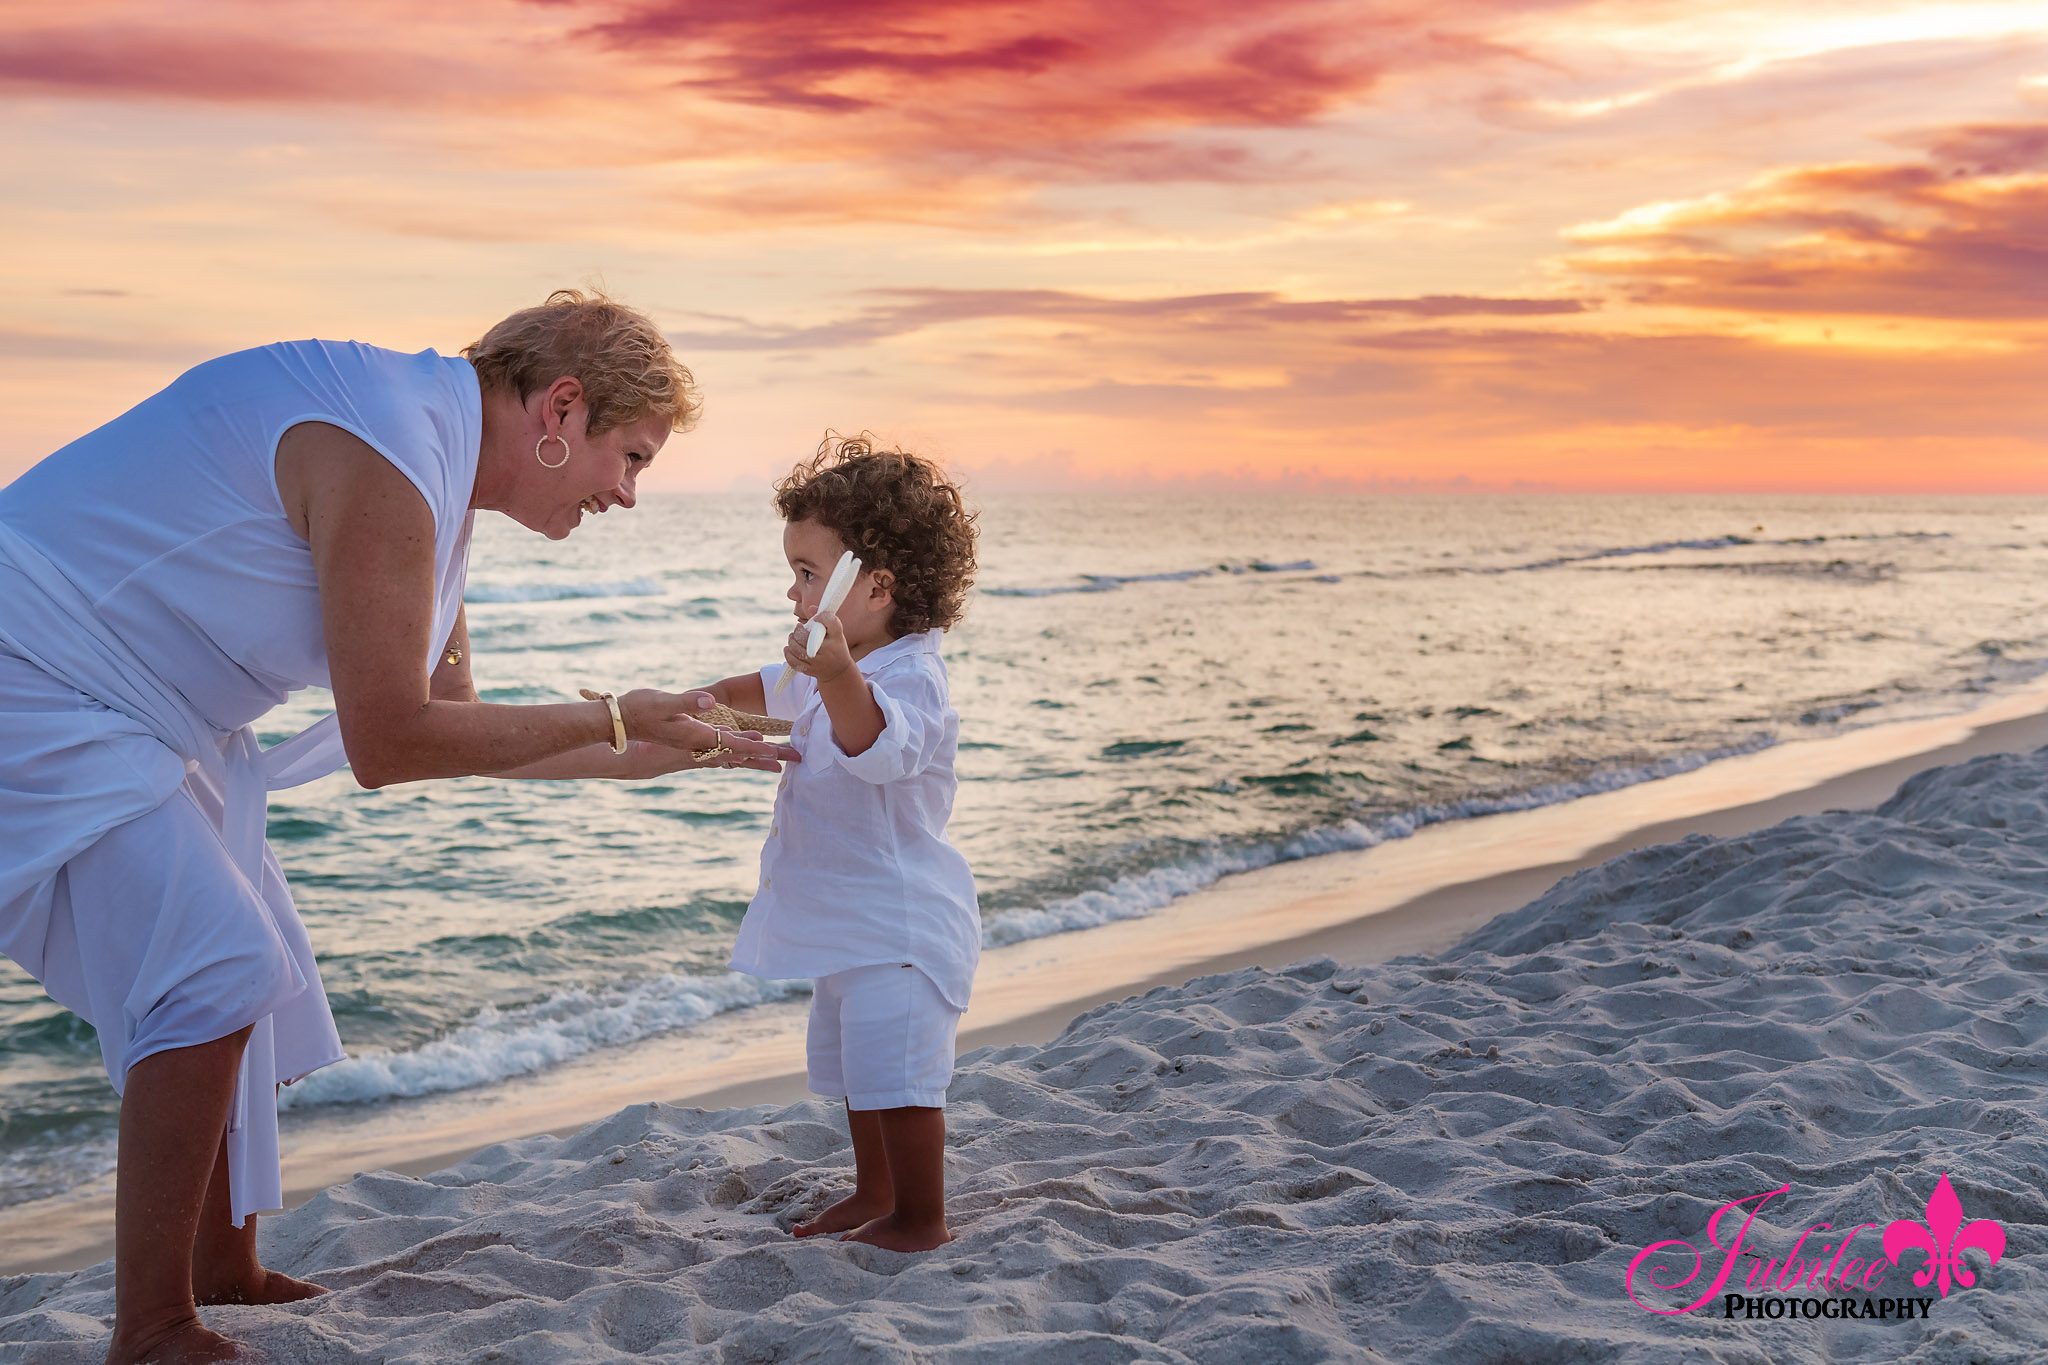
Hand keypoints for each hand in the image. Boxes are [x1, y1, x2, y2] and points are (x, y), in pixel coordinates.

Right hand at [617, 688, 797, 771]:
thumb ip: (686, 700)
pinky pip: (721, 754)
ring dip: (756, 760)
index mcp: (696, 737)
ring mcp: (695, 749)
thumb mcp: (662, 701)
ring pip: (733, 757)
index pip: (732, 743)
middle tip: (796, 760)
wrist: (617, 725)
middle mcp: (699, 747)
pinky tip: (744, 758)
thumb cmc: (638, 709)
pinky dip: (737, 756)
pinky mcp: (690, 746)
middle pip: (741, 755)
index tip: (778, 752)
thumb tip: (709, 700)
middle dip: (768, 758)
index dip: (756, 747)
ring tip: (779, 765)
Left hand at [784, 609, 854, 684]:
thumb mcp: (835, 633)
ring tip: (792, 637)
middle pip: (806, 637)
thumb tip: (810, 608)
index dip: (821, 617)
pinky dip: (788, 654)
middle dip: (798, 631)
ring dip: (791, 641)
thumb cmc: (835, 646)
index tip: (816, 619)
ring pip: (797, 649)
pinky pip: (794, 662)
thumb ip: (824, 619)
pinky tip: (788, 649)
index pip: (831, 623)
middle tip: (798, 628)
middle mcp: (828, 650)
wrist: (839, 671)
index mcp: (836, 638)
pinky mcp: (810, 670)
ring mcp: (818, 662)